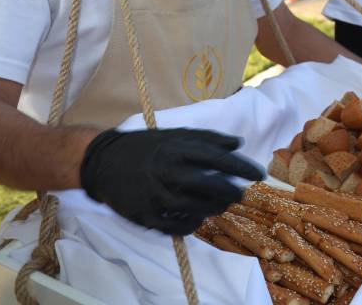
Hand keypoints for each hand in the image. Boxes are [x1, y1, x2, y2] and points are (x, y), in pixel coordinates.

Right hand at [80, 128, 263, 235]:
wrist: (102, 162)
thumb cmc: (146, 147)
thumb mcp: (174, 135)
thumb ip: (207, 139)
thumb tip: (238, 143)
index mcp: (175, 149)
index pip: (215, 157)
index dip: (240, 166)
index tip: (258, 174)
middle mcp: (165, 171)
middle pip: (207, 184)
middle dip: (230, 190)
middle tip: (241, 193)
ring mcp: (153, 194)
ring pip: (192, 207)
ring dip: (214, 208)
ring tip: (223, 205)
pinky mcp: (143, 214)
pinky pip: (173, 226)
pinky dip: (191, 224)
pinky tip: (200, 218)